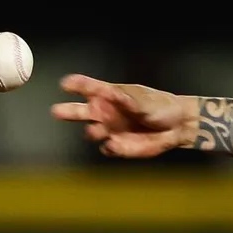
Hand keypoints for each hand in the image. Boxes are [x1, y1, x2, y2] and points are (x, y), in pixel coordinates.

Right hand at [52, 75, 198, 157]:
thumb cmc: (159, 106)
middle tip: (56, 111)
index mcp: (109, 95)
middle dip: (67, 111)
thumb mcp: (143, 99)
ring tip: (97, 131)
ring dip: (92, 132)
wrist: (175, 127)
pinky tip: (114, 144)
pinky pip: (106, 148)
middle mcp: (105, 112)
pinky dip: (108, 147)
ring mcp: (109, 130)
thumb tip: (112, 94)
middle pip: (79, 111)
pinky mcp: (117, 146)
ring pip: (90, 132)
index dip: (76, 85)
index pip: (88, 87)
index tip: (65, 84)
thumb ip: (127, 99)